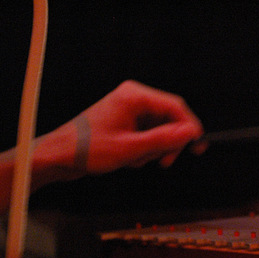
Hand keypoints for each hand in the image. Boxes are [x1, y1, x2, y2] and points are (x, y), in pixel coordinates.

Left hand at [70, 80, 204, 173]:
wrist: (61, 156)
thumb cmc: (87, 149)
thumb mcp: (130, 148)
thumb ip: (163, 139)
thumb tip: (190, 133)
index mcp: (134, 96)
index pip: (175, 106)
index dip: (189, 127)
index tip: (197, 145)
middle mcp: (132, 99)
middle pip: (168, 119)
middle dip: (167, 143)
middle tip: (163, 161)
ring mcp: (128, 111)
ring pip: (159, 130)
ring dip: (152, 150)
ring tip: (134, 160)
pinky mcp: (125, 123)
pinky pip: (147, 135)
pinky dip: (143, 150)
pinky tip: (129, 159)